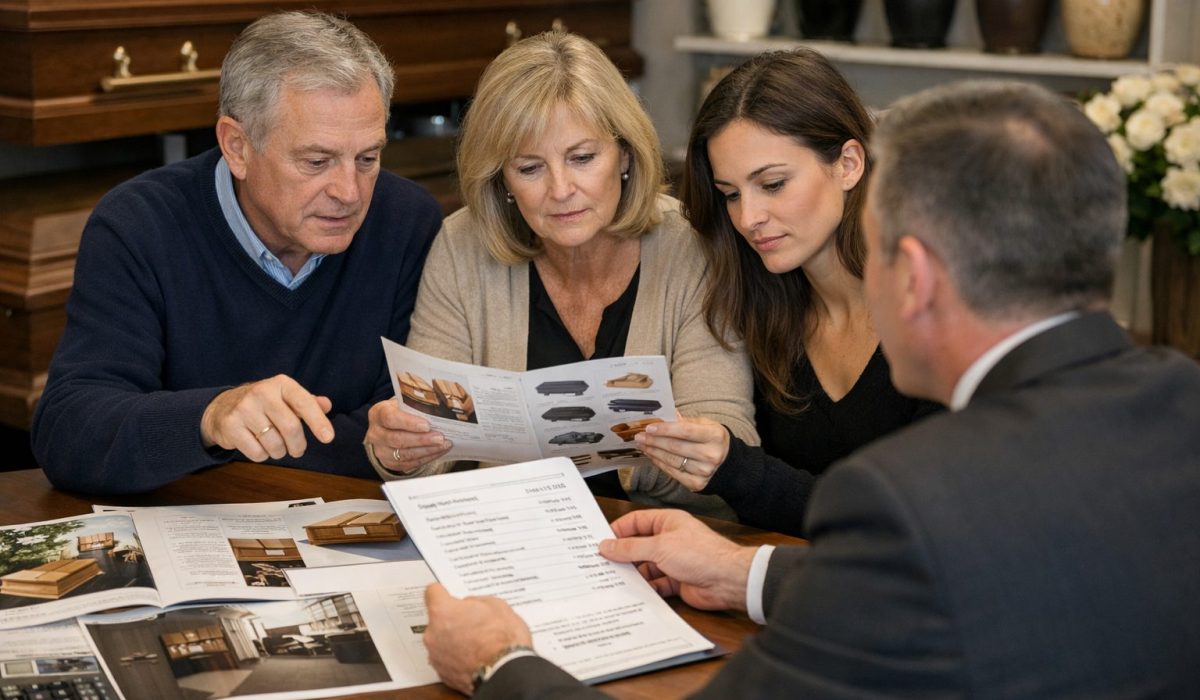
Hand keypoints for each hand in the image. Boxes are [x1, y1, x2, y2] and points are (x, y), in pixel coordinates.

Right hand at [200, 375, 333, 460]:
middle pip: (291, 428)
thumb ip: (308, 402)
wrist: (223, 406)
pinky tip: (258, 445)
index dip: (318, 421)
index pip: (304, 402)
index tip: (328, 437)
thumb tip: (327, 405)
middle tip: (297, 450)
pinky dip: (262, 456)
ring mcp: (244, 408)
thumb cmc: (264, 404)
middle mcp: (262, 392)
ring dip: (280, 452)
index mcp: (281, 384)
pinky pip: (256, 453)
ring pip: (274, 444)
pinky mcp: (231, 425)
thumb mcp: (286, 397)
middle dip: (298, 446)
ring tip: (275, 445)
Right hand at [365, 399, 451, 473]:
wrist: (393, 425)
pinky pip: (408, 464)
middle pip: (397, 439)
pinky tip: (438, 452)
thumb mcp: (406, 402)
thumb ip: (417, 405)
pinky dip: (426, 459)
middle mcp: (375, 433)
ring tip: (443, 445)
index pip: (390, 418)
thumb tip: (439, 409)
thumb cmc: (403, 411)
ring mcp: (381, 450)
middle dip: (421, 440)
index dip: (408, 422)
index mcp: (378, 413)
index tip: (426, 425)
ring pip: (404, 454)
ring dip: (427, 451)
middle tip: (440, 438)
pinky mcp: (389, 463)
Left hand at [424, 583, 532, 693]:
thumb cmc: (503, 639)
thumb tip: (470, 606)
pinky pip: (446, 660)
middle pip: (437, 620)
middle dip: (452, 619)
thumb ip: (475, 602)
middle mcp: (433, 634)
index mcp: (443, 611)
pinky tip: (474, 658)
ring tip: (477, 643)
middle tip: (473, 622)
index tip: (447, 594)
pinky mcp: (442, 674)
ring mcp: (436, 656)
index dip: (442, 592)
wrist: (507, 672)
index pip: (432, 592)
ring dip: (453, 640)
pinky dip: (457, 658)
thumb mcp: (497, 605)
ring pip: (441, 641)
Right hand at [599, 508, 754, 611]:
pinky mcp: (677, 581)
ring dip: (633, 574)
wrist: (727, 580)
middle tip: (601, 564)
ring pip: (646, 567)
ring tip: (612, 581)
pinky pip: (655, 585)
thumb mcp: (659, 547)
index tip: (600, 542)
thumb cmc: (701, 554)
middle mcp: (669, 540)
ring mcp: (673, 562)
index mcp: (667, 522)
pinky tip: (632, 594)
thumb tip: (607, 546)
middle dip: (623, 556)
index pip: (636, 522)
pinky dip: (645, 589)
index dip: (618, 531)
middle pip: (639, 546)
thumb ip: (631, 548)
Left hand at [633, 414, 729, 490]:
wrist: (728, 464)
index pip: (685, 431)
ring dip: (654, 452)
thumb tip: (665, 415)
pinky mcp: (697, 484)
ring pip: (672, 461)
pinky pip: (673, 473)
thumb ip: (686, 421)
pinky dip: (660, 463)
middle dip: (654, 441)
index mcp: (715, 436)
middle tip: (639, 436)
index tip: (649, 427)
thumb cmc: (713, 440)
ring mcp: (704, 472)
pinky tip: (652, 456)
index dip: (665, 429)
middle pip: (675, 447)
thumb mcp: (706, 425)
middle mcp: (711, 455)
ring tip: (643, 445)